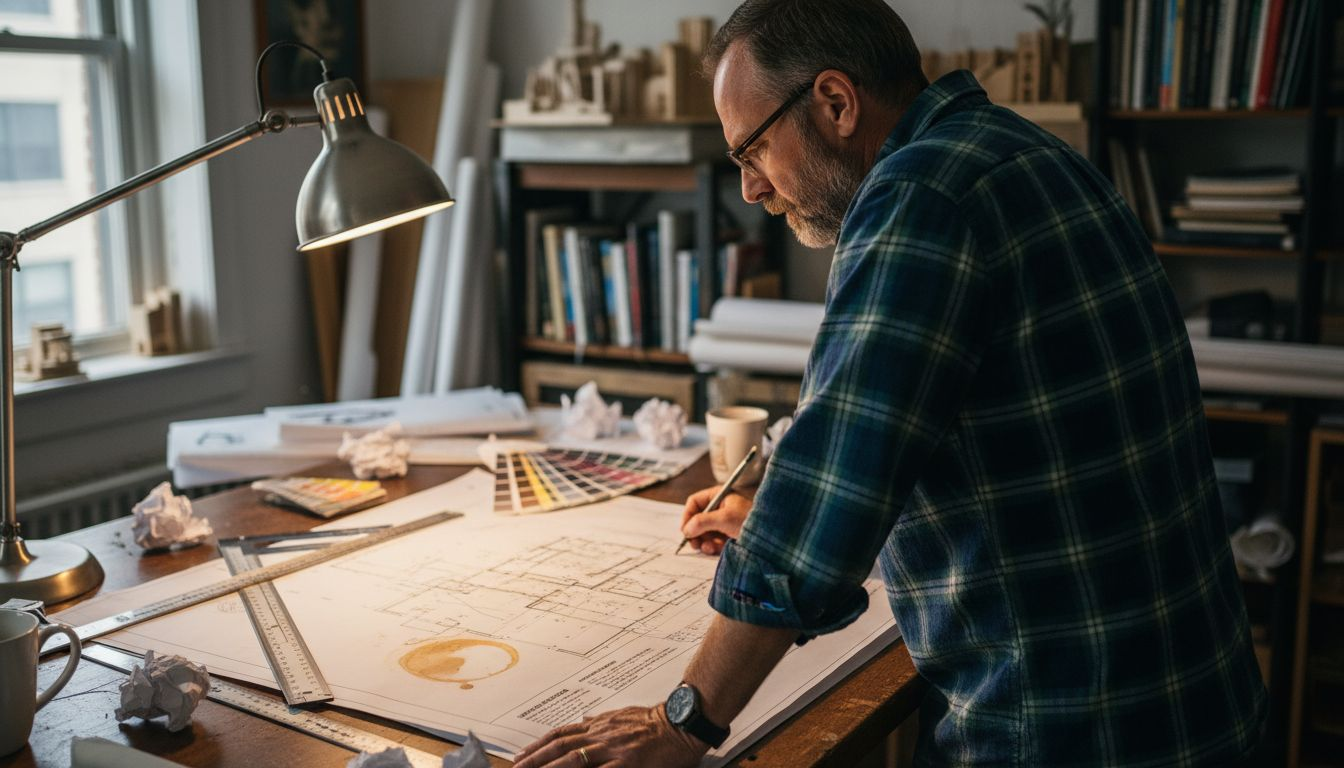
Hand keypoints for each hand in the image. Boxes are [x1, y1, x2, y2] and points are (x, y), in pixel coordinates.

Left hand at [514, 705, 706, 767]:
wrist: (682, 723)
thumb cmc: (656, 721)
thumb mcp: (623, 714)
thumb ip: (602, 719)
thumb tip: (584, 717)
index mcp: (600, 724)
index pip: (561, 734)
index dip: (539, 745)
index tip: (522, 756)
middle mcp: (602, 735)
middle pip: (561, 747)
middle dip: (535, 760)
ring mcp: (614, 750)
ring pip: (573, 761)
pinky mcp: (628, 764)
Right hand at [680, 486, 751, 555]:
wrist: (771, 536)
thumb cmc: (750, 520)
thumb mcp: (725, 518)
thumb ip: (703, 521)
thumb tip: (686, 529)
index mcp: (718, 497)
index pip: (695, 502)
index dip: (687, 515)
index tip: (685, 531)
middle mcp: (719, 508)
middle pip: (697, 519)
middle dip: (695, 532)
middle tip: (694, 544)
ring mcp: (724, 522)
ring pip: (704, 532)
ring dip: (703, 541)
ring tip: (707, 547)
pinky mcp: (728, 536)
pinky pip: (713, 541)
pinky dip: (711, 546)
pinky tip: (715, 549)